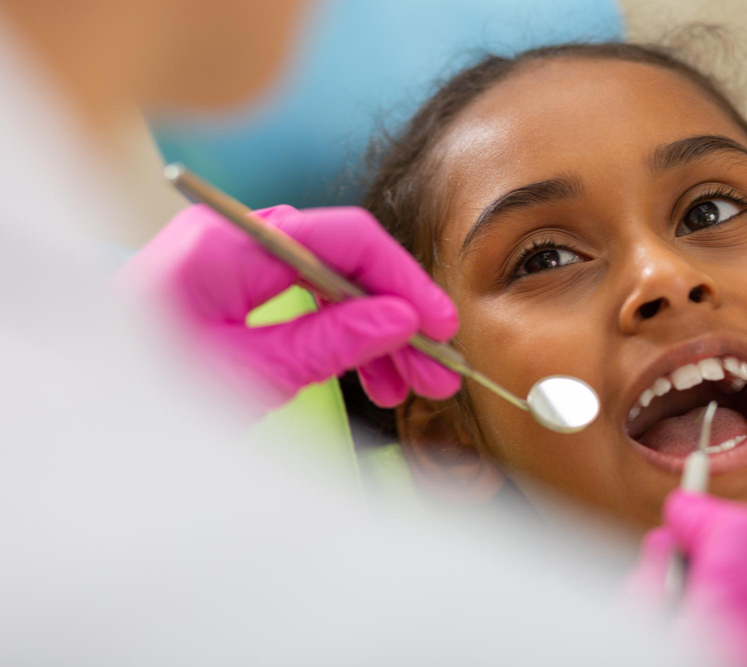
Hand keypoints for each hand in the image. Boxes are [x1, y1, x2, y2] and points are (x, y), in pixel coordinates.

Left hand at [122, 204, 460, 413]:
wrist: (87, 406)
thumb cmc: (149, 390)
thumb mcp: (253, 374)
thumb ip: (332, 341)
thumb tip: (399, 321)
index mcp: (231, 244)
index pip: (345, 239)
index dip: (403, 281)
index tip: (438, 326)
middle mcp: (237, 238)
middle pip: (344, 263)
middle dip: (395, 318)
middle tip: (434, 372)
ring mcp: (235, 258)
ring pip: (331, 285)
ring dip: (374, 334)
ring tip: (407, 386)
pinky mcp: (233, 283)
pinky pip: (304, 299)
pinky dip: (338, 335)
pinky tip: (370, 375)